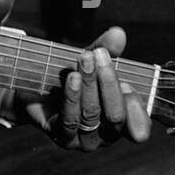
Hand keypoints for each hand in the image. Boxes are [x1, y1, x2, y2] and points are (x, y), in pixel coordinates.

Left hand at [22, 26, 151, 150]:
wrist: (35, 87)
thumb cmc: (72, 75)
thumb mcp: (91, 61)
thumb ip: (106, 49)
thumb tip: (118, 34)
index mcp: (122, 121)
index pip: (138, 126)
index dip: (137, 109)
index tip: (127, 84)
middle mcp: (107, 135)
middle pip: (115, 117)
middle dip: (109, 83)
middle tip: (99, 55)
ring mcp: (85, 140)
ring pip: (91, 115)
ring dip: (89, 84)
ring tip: (84, 58)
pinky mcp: (63, 138)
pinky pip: (70, 120)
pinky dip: (72, 97)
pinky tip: (72, 78)